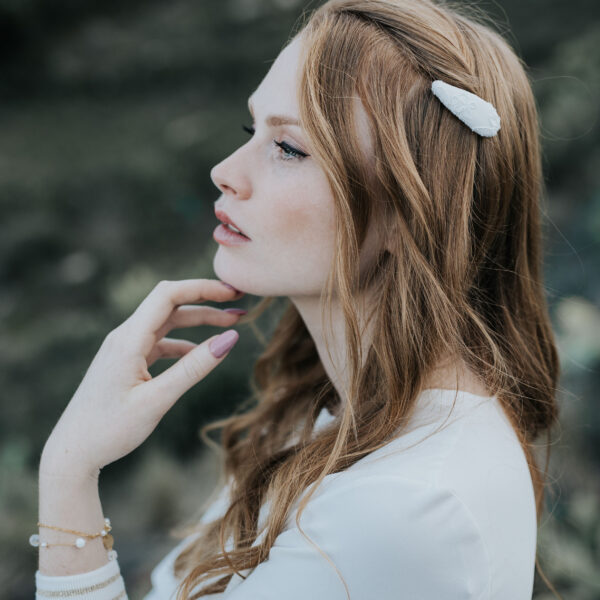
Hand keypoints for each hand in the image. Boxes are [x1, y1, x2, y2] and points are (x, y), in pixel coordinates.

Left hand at [40, 279, 244, 478]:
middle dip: (206, 302)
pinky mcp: (126, 361)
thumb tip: (230, 339)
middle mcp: (125, 336)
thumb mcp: (157, 400)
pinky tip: (200, 354)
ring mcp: (124, 348)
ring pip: (167, 323)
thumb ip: (194, 368)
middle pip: (171, 305)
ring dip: (198, 321)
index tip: (233, 292)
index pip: (168, 295)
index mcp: (128, 339)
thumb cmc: (110, 429)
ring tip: (229, 327)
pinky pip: (159, 342)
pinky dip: (184, 343)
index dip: (203, 288)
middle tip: (240, 307)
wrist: (71, 452)